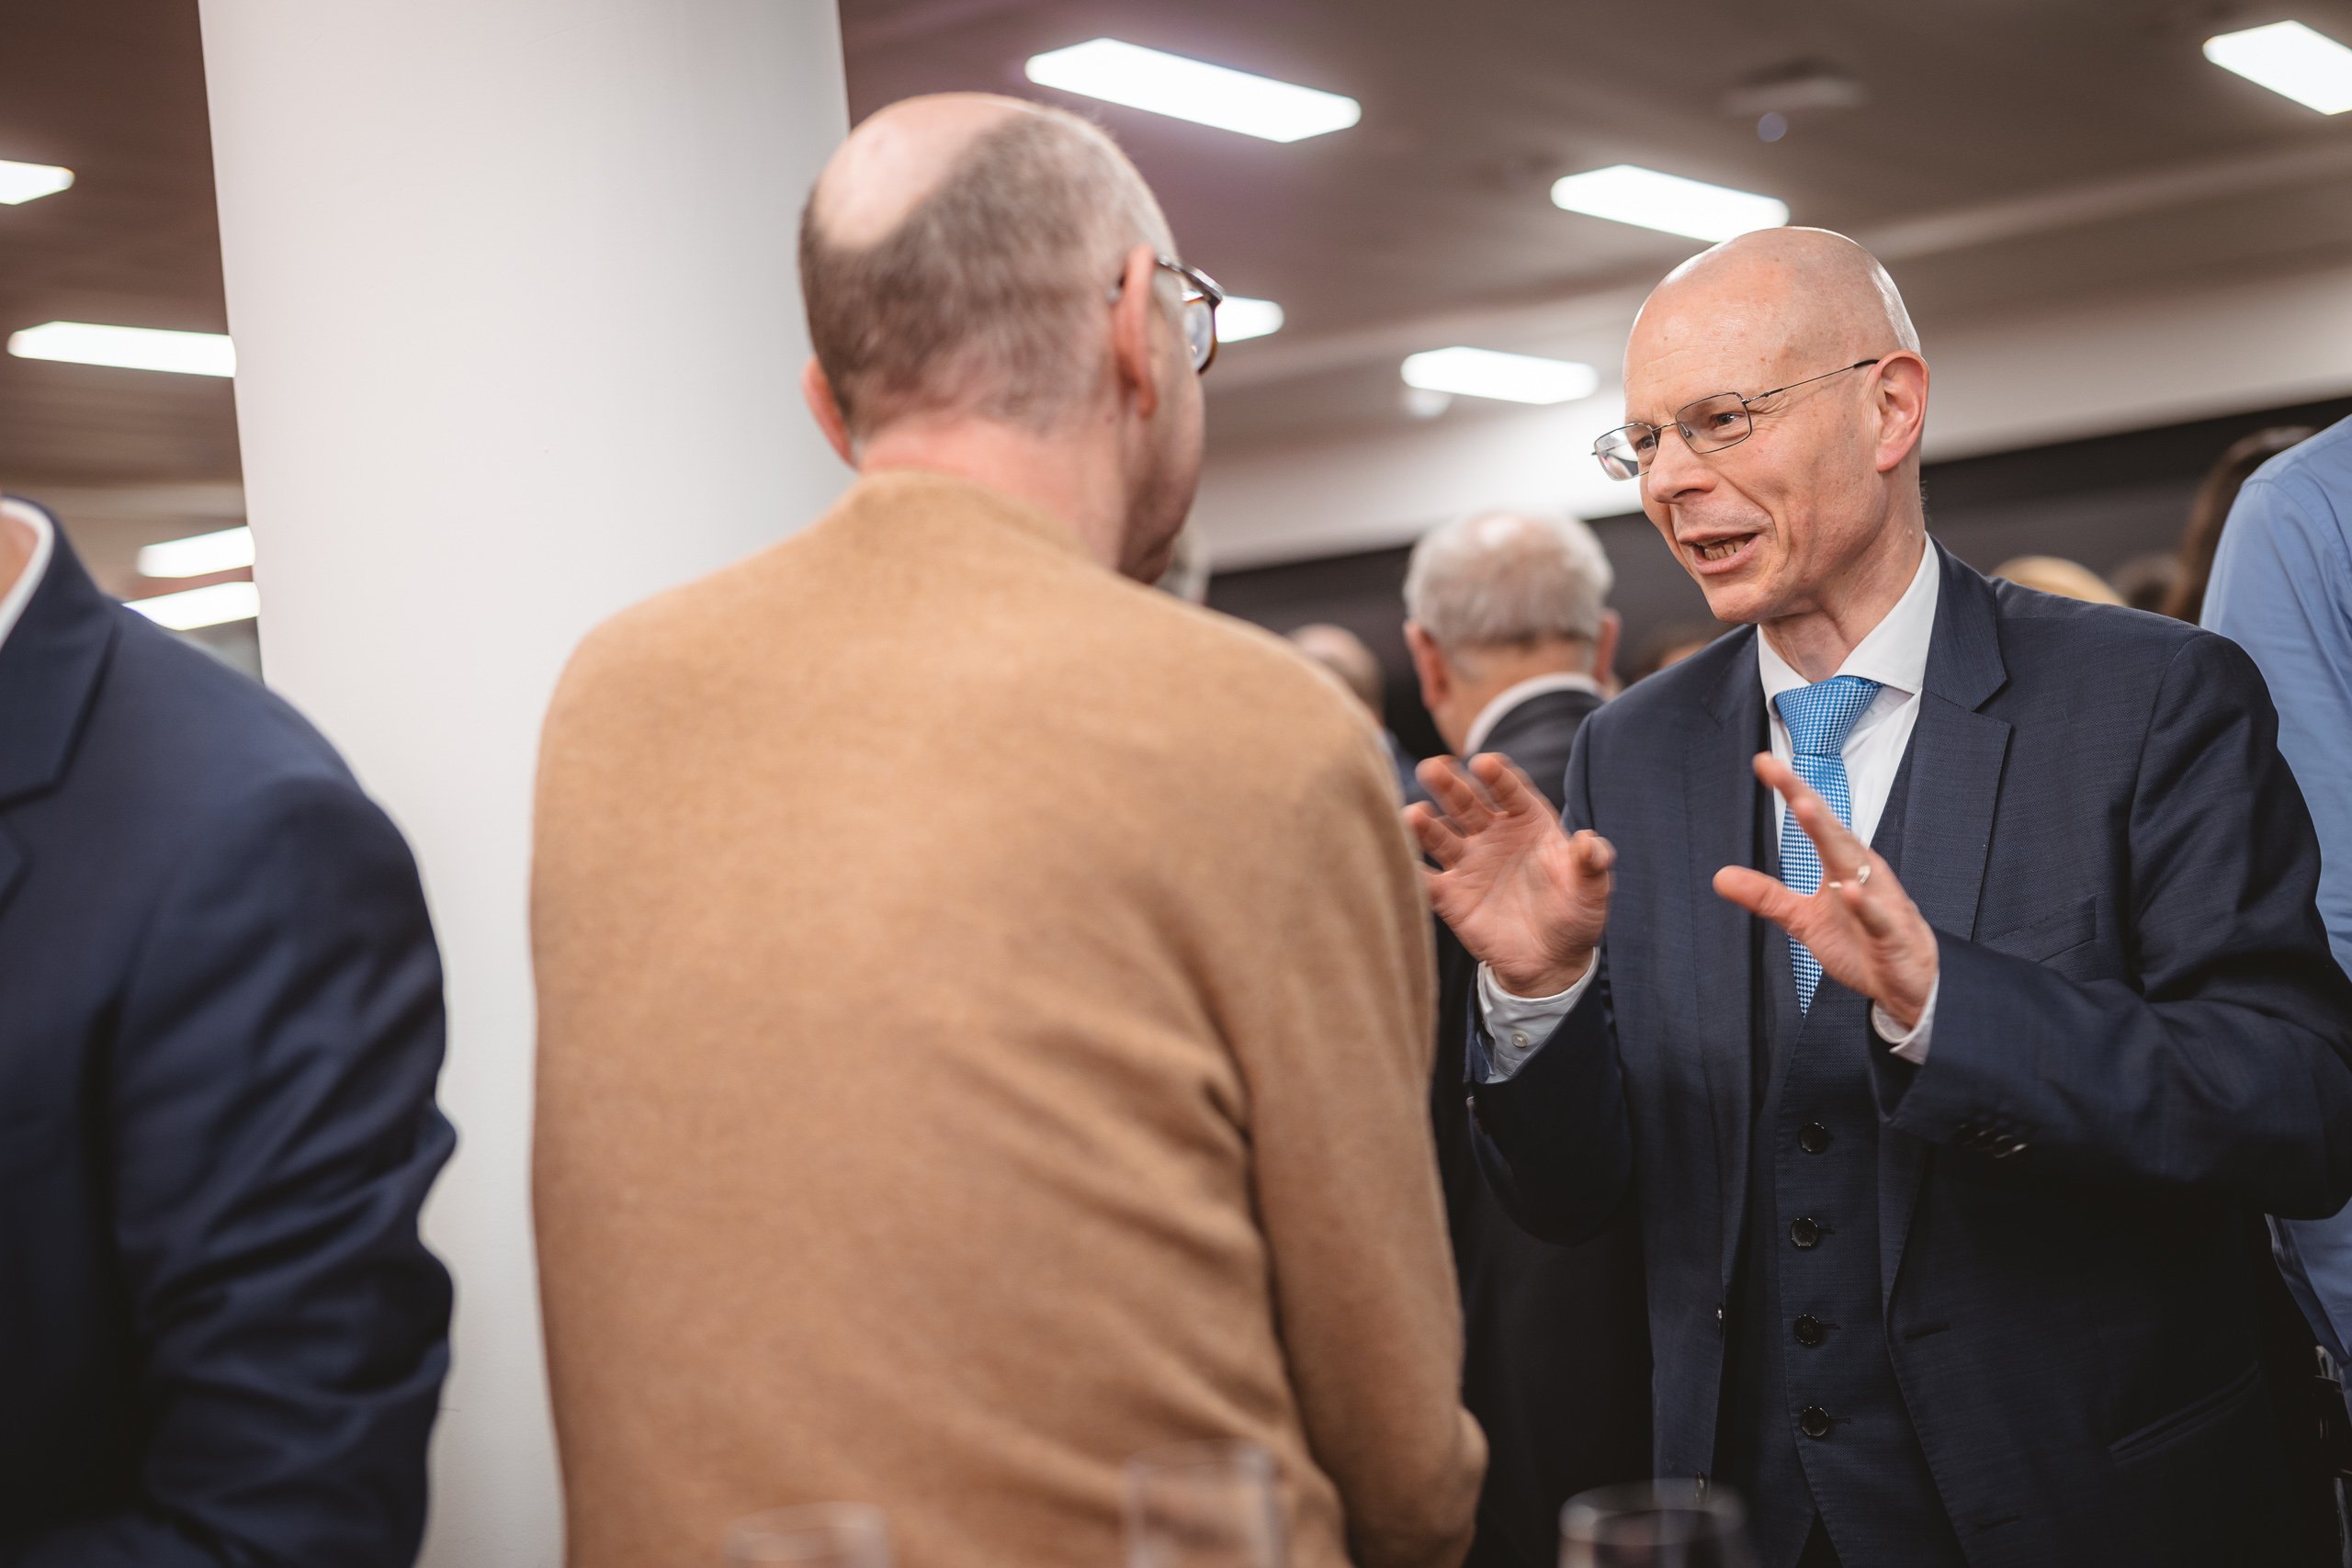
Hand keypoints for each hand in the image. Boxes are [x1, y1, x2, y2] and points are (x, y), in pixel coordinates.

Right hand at [1405, 754, 1612, 995]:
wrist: (1551, 960)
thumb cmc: (1575, 916)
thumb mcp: (1592, 890)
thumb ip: (1593, 863)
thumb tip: (1590, 842)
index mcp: (1528, 822)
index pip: (1511, 791)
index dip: (1498, 776)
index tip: (1485, 764)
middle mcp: (1493, 835)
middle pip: (1466, 802)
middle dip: (1449, 784)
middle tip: (1432, 767)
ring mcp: (1468, 863)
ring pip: (1441, 834)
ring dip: (1424, 823)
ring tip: (1413, 815)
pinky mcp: (1450, 895)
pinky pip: (1426, 879)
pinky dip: (1410, 869)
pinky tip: (1397, 859)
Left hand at [1713, 752, 1937, 1027]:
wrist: (1907, 981)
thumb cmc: (1860, 941)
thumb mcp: (1804, 920)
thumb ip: (1767, 897)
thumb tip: (1720, 876)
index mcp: (1841, 865)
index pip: (1814, 823)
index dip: (1791, 792)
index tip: (1764, 762)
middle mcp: (1862, 873)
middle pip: (1832, 832)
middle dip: (1808, 803)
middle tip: (1781, 774)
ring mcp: (1879, 900)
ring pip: (1855, 864)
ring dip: (1831, 837)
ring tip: (1806, 808)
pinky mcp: (1890, 934)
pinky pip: (1877, 917)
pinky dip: (1865, 905)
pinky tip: (1850, 891)